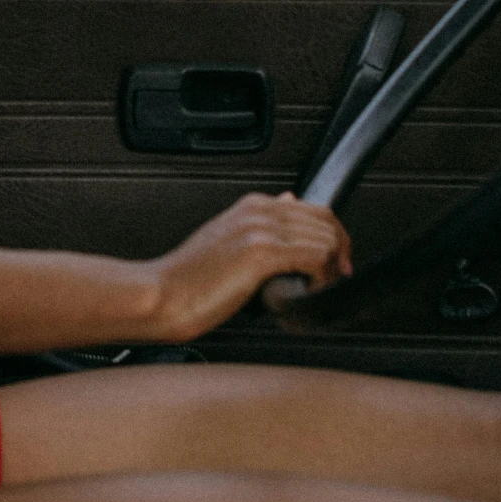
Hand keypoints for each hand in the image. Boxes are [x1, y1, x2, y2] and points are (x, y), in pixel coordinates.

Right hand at [148, 191, 352, 340]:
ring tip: (318, 290)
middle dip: (340, 252)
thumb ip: (261, 226)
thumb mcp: (228, 242)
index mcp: (252, 205)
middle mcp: (258, 211)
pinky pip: (315, 257)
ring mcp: (260, 229)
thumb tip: (290, 205)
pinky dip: (321, 278)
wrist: (160, 296)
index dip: (334, 237)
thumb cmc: (189, 280)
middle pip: (325, 220)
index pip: (314, 209)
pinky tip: (307, 292)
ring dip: (331, 268)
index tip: (336, 264)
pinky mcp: (261, 253)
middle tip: (335, 279)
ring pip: (325, 238)